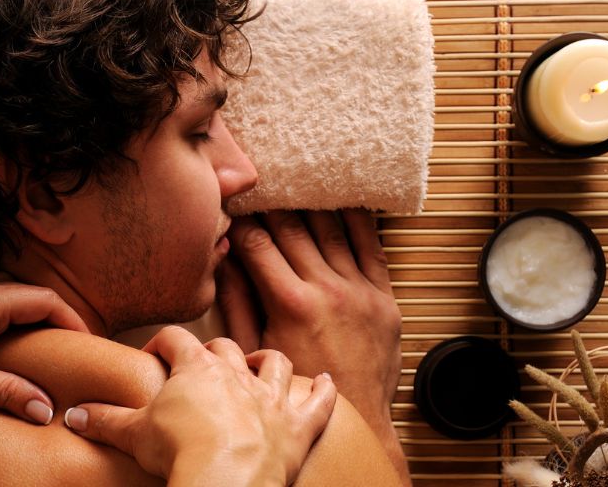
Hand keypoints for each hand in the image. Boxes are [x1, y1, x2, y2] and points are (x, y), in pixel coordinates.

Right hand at [64, 326, 335, 485]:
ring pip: (274, 363)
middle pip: (226, 347)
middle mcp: (237, 374)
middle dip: (214, 353)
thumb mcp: (133, 434)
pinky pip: (318, 402)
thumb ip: (103, 420)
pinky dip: (325, 391)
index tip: (154, 355)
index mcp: (196, 369)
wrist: (227, 479)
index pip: (176, 339)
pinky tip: (328, 381)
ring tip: (261, 364)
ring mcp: (271, 398)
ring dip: (267, 362)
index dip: (162, 343)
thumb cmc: (180, 452)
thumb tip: (72, 415)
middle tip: (203, 366)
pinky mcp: (298, 426)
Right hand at [218, 210, 401, 450]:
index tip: (234, 208)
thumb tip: (222, 260)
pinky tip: (344, 201)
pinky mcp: (385, 298)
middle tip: (261, 188)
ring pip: (333, 230)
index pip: (259, 245)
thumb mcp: (256, 348)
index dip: (242, 222)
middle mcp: (328, 291)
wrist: (356, 421)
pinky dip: (357, 221)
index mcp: (292, 304)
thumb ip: (237, 300)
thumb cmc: (298, 388)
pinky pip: (371, 247)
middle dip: (273, 206)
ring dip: (312, 204)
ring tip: (297, 186)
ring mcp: (361, 292)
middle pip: (294, 230)